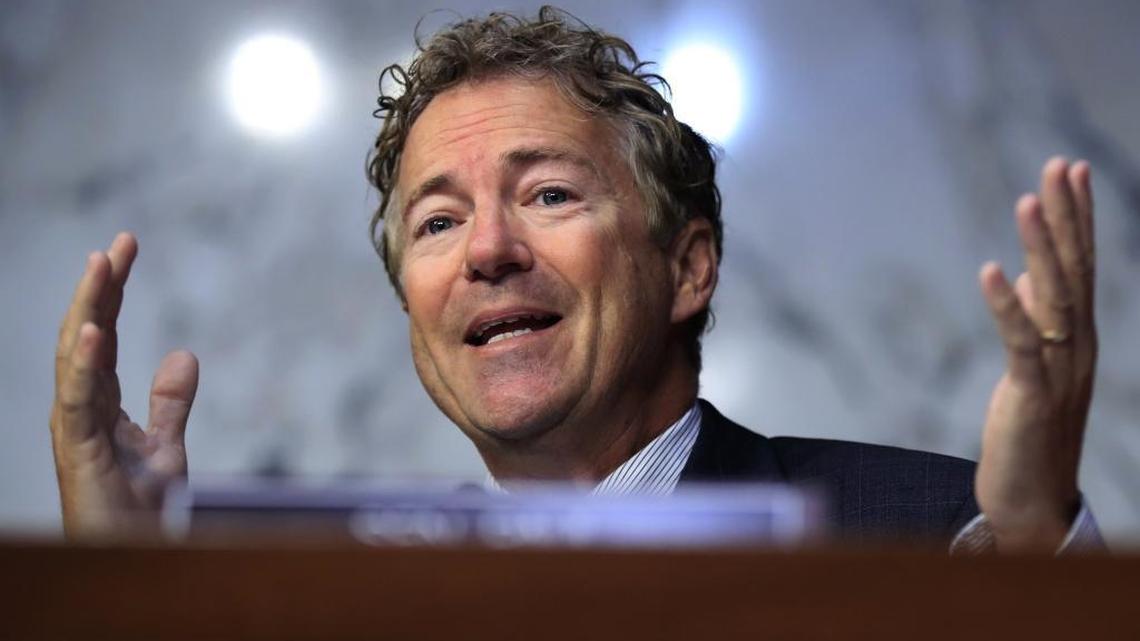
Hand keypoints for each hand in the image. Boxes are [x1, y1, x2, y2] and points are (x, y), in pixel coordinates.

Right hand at [50, 232, 198, 538]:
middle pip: (86, 334)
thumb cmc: (139, 509)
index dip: (112, 290)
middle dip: (101, 287)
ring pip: (75, 356)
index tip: (126, 247)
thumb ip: (171, 400)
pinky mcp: (77, 450)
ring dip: (88, 309)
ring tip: (101, 265)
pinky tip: (93, 329)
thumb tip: (183, 352)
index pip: (102, 333)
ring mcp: (73, 427)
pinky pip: (77, 399)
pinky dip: (84, 362)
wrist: (133, 556)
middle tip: (120, 242)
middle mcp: (78, 407)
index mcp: (97, 401)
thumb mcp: (165, 445)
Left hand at [976, 157, 1095, 551]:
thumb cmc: (1028, 429)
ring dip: (1040, 248)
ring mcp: (1059, 369)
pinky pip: (1019, 342)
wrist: (1031, 498)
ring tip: (1027, 201)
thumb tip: (1024, 276)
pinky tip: (990, 271)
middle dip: (1067, 216)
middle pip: (1075, 270)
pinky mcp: (1030, 393)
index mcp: (1077, 335)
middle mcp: (1077, 345)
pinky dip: (1005, 304)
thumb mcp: (1032, 365)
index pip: (1080, 265)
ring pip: (1054, 298)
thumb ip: (1034, 320)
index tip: (1069, 170)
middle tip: (1059, 166)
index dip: (1077, 217)